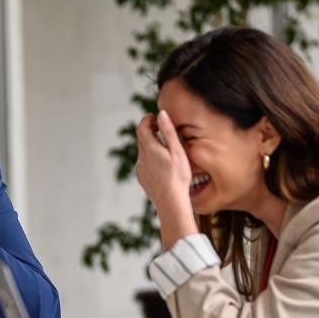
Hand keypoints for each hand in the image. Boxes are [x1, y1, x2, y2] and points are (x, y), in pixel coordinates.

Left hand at [135, 111, 198, 246]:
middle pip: (141, 139)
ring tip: (165, 147)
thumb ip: (168, 131)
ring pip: (143, 152)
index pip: (142, 127)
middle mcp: (141, 158)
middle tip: (160, 128)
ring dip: (151, 146)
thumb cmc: (177, 177)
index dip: (147, 120)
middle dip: (149, 131)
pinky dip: (151, 159)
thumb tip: (161, 114)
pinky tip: (163, 164)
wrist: (171, 203)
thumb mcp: (177, 150)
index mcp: (149, 148)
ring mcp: (141, 169)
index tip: (155, 117)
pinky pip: (145, 164)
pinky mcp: (143, 179)